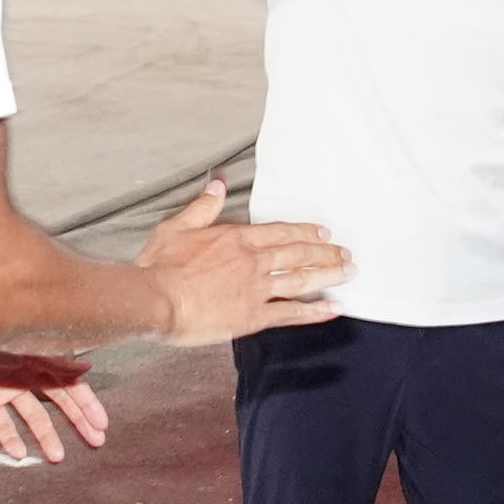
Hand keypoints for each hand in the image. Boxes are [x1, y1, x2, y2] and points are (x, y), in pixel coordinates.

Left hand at [0, 346, 107, 462]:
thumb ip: (56, 359)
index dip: (88, 404)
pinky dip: (10, 438)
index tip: (102, 425)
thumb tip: (87, 368)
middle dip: (78, 422)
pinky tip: (18, 454)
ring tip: (57, 457)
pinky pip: (2, 422)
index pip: (71, 384)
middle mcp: (28, 374)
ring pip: (33, 416)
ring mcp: (7, 388)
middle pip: (59, 402)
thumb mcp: (25, 348)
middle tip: (96, 442)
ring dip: (46, 436)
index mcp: (40, 359)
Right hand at [137, 178, 351, 346]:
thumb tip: (217, 186)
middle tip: (345, 253)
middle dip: (325, 252)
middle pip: (297, 254)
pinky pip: (291, 313)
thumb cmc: (160, 267)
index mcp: (235, 239)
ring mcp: (255, 290)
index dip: (304, 231)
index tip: (322, 232)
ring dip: (328, 274)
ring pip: (301, 280)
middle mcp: (251, 262)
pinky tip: (333, 308)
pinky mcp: (252, 317)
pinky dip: (315, 311)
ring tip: (349, 272)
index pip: (279, 232)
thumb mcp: (177, 227)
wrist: (154, 301)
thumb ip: (203, 207)